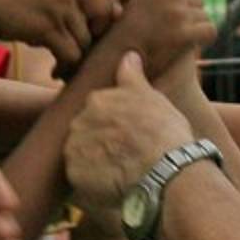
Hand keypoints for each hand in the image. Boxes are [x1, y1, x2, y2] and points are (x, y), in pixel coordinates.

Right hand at [0, 0, 132, 68]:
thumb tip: (103, 8)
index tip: (122, 6)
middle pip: (105, 13)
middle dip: (95, 33)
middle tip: (81, 47)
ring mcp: (59, 0)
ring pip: (87, 38)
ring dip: (75, 53)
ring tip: (60, 61)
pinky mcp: (46, 25)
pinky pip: (71, 54)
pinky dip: (65, 65)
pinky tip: (53, 68)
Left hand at [65, 52, 194, 210]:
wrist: (165, 170)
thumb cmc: (164, 132)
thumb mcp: (152, 97)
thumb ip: (133, 77)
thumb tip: (128, 55)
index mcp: (96, 100)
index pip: (96, 109)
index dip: (112, 122)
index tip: (125, 132)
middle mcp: (79, 121)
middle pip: (84, 130)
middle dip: (98, 140)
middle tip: (123, 153)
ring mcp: (74, 148)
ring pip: (79, 154)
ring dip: (94, 161)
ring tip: (118, 170)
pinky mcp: (74, 175)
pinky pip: (78, 177)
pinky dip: (91, 182)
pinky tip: (111, 183)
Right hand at [95, 0, 215, 79]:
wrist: (114, 63)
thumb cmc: (119, 34)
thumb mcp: (128, 1)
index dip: (183, 0)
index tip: (170, 16)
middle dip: (190, 15)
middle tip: (174, 32)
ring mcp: (177, 13)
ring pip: (205, 16)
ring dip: (196, 29)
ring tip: (177, 41)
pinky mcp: (184, 34)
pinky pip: (210, 31)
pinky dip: (204, 40)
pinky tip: (189, 47)